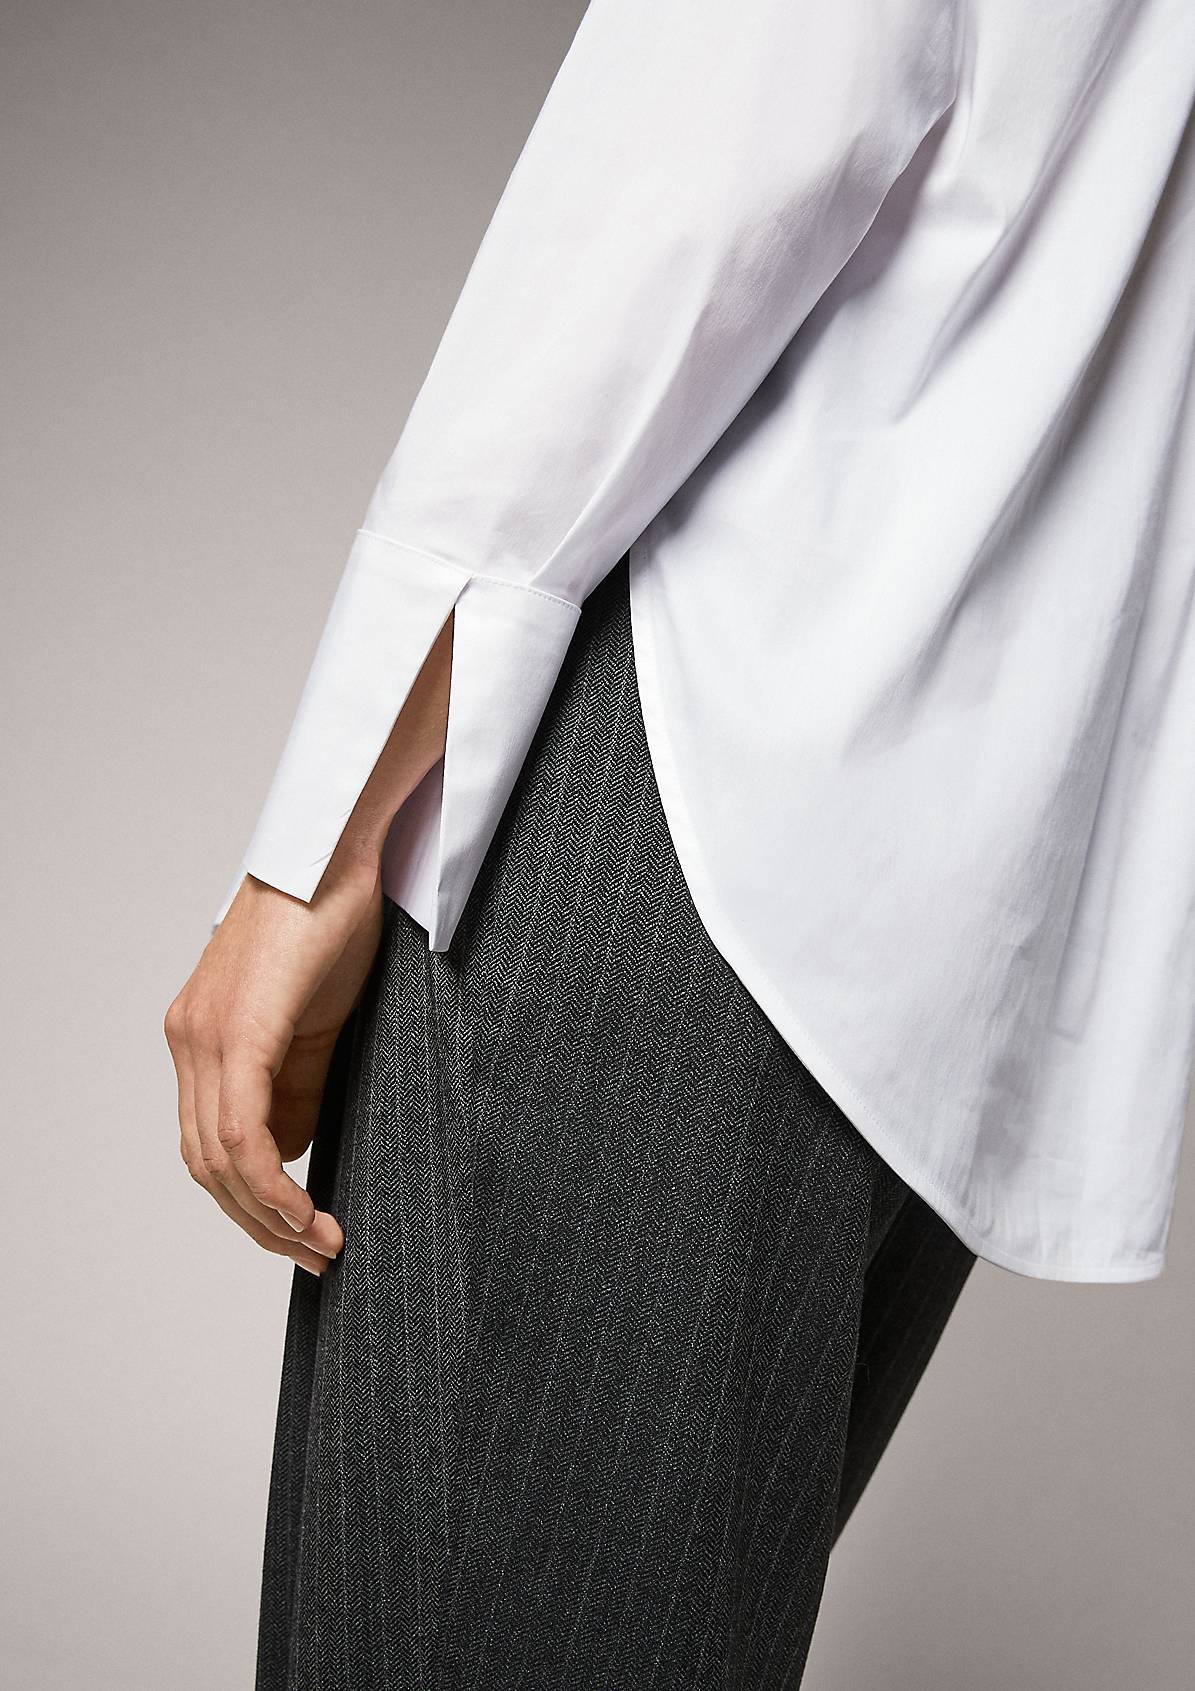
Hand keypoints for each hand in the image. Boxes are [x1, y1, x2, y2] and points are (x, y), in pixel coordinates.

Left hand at [164, 856, 383, 1275]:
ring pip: (220, 1158)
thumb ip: (295, 1085)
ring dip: (270, 1215)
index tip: (300, 1232)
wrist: (334, 852)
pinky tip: (305, 1211)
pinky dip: (272, 1185)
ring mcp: (203, 1037)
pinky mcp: (236, 1032)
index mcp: (201, 1039)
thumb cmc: (331, 923)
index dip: (251, 1200)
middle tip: (314, 1255)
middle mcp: (188, 1041)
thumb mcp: (315, 1022)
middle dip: (260, 1223)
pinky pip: (242, 1132)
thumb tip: (289, 1153)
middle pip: (207, 1164)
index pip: (210, 1143)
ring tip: (321, 1242)